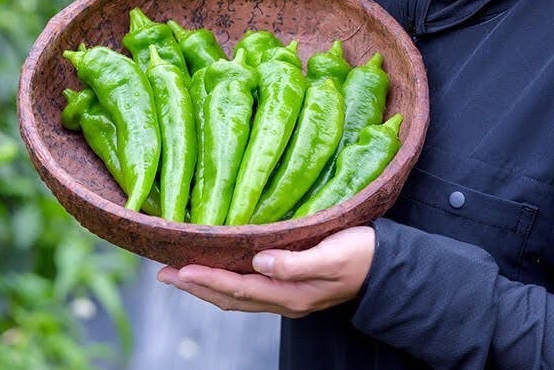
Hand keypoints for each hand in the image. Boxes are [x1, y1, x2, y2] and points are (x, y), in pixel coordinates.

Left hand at [156, 225, 374, 317]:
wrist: (388, 268)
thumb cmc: (362, 255)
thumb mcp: (331, 256)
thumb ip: (296, 263)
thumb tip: (260, 261)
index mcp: (290, 293)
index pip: (238, 288)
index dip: (207, 279)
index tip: (179, 269)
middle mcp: (284, 298)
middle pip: (230, 297)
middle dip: (196, 285)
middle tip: (164, 274)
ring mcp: (287, 293)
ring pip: (237, 295)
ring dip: (207, 285)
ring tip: (181, 273)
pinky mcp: (292, 283)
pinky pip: (250, 288)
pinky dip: (227, 281)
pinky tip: (219, 269)